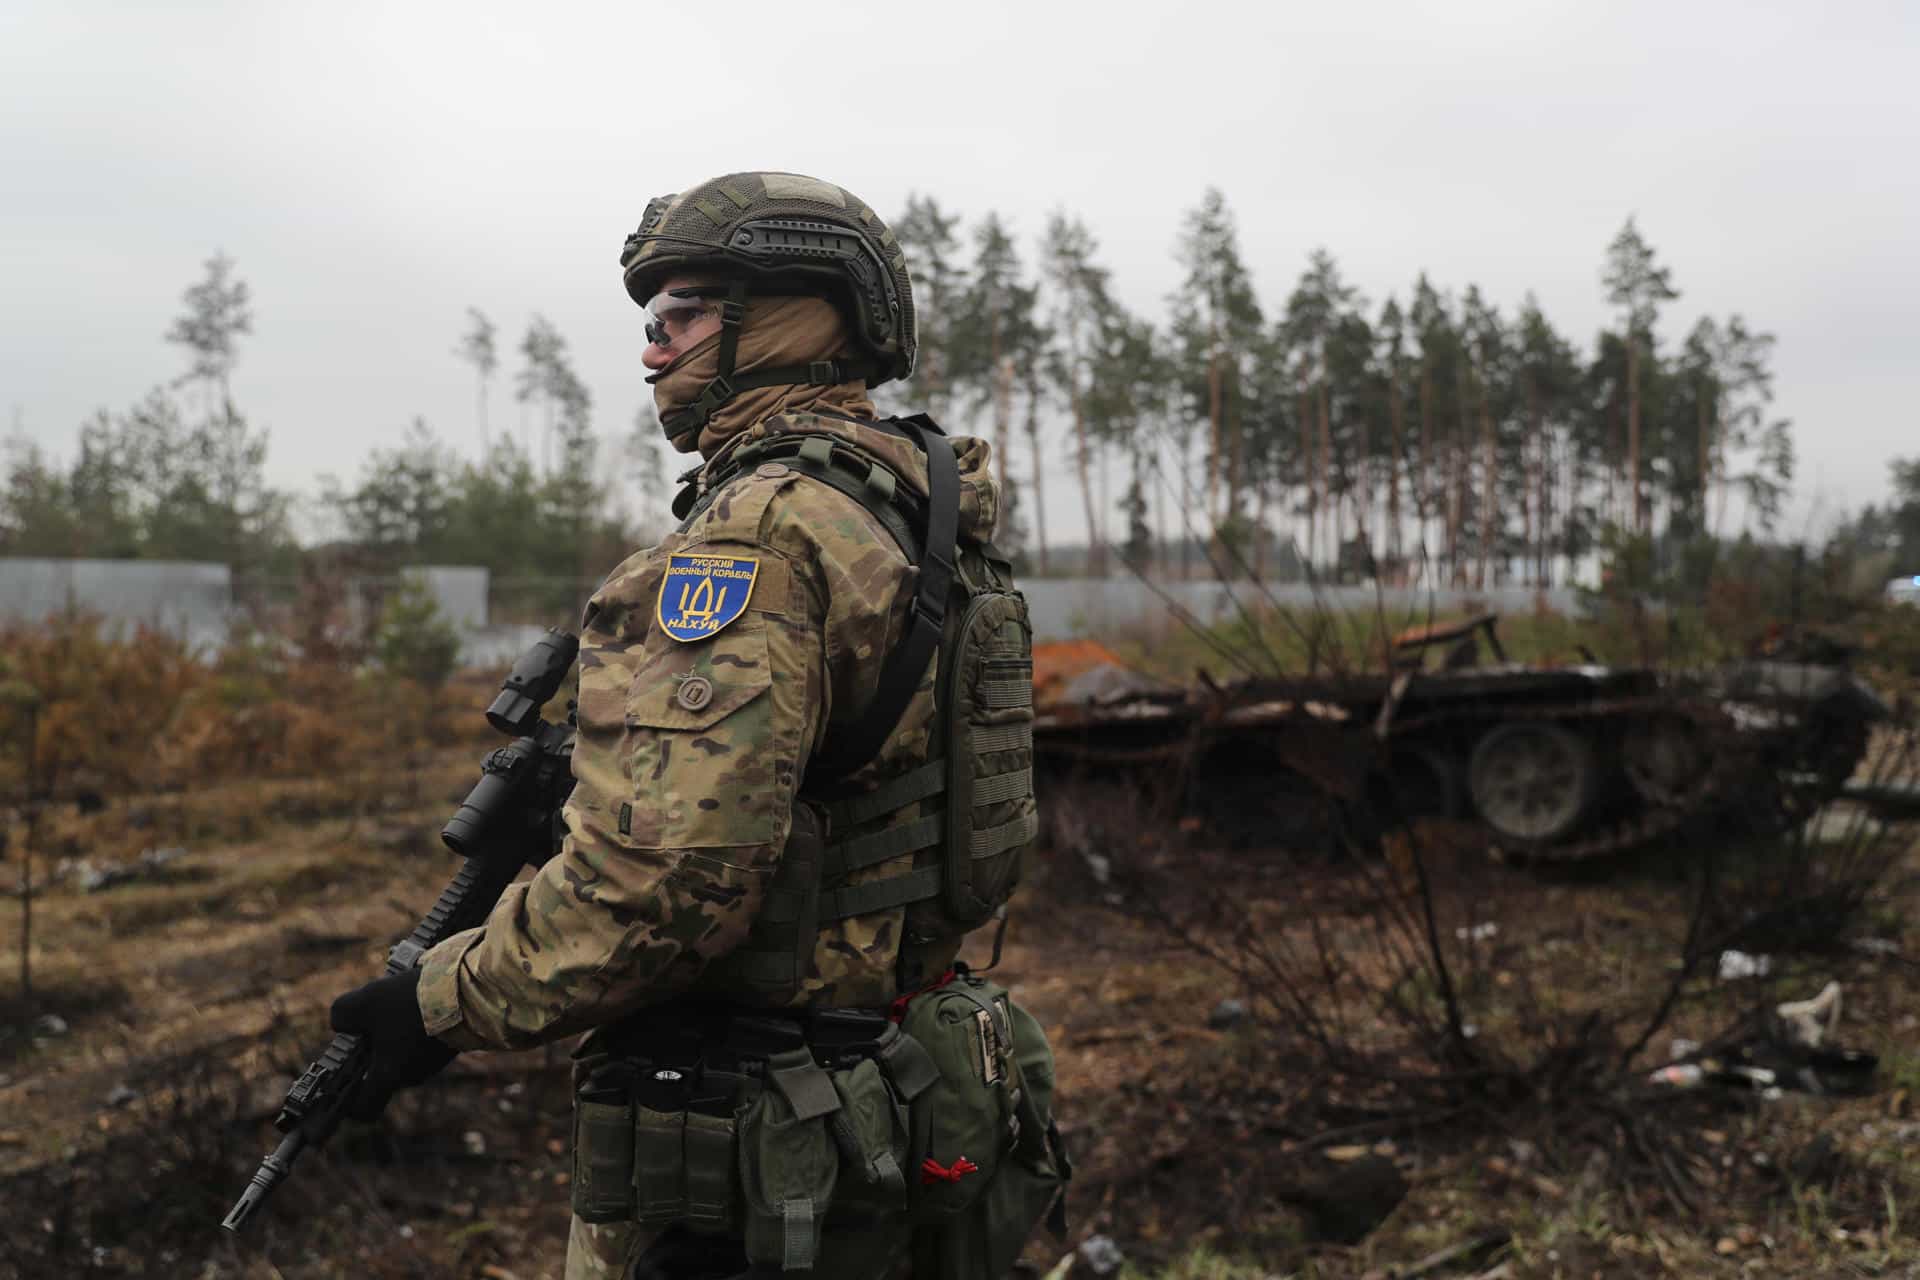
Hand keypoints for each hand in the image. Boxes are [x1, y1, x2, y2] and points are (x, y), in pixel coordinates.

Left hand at [329, 968, 456, 1120]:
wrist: (466, 992)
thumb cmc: (411, 1003)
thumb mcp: (364, 1002)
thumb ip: (342, 1015)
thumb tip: (342, 1024)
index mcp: (389, 1075)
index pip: (365, 1109)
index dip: (348, 1104)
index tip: (341, 1085)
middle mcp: (412, 1075)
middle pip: (383, 1072)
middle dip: (372, 1050)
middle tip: (369, 1020)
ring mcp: (434, 1061)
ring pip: (404, 1053)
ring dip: (395, 1033)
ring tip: (397, 1001)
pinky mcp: (450, 1045)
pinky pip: (423, 1040)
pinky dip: (416, 1025)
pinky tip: (418, 999)